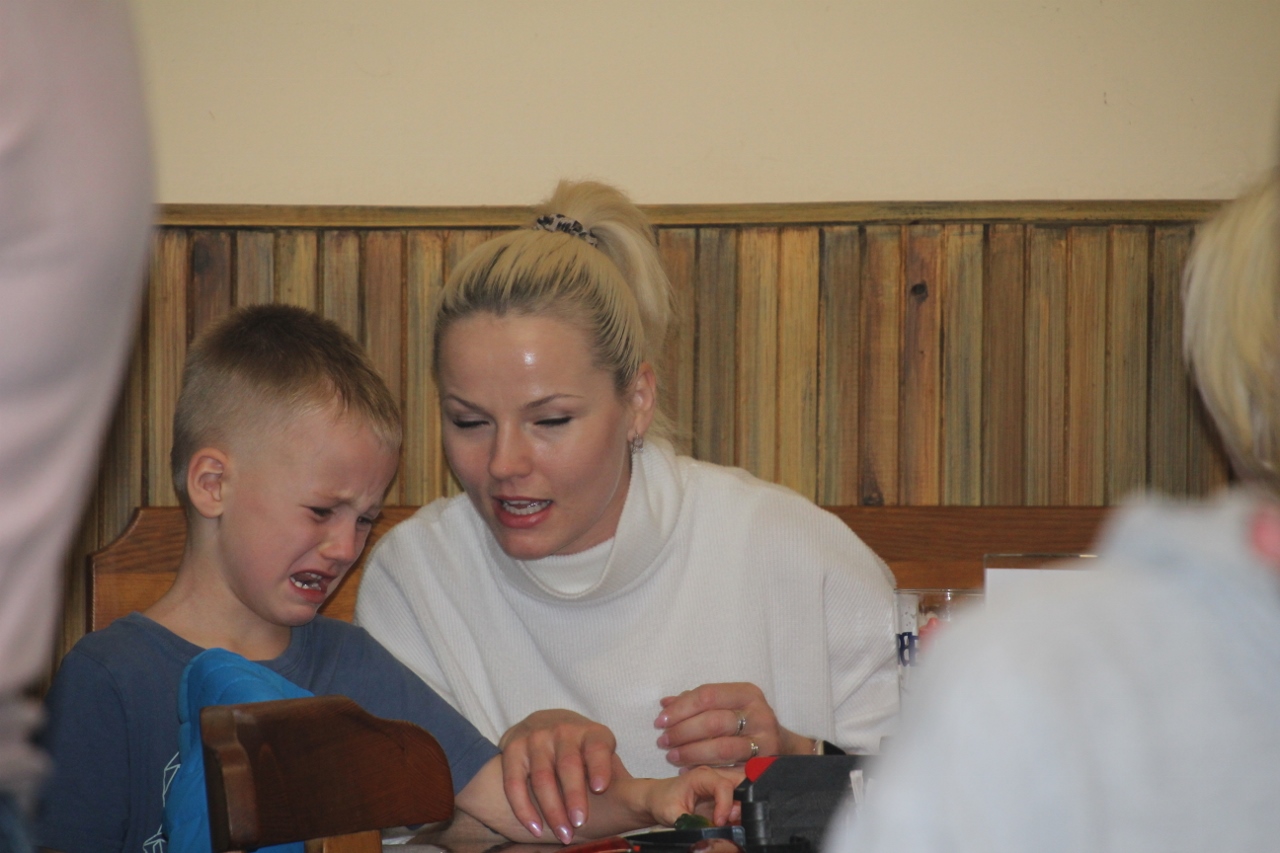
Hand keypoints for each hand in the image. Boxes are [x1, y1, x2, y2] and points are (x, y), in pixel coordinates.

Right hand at [500, 709, 618, 840]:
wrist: (543, 722)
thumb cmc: (581, 749)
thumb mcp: (601, 752)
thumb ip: (615, 774)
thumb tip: (646, 807)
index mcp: (592, 733)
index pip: (597, 748)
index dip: (599, 766)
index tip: (600, 787)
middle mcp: (564, 730)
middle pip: (568, 765)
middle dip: (574, 796)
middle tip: (580, 824)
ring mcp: (537, 738)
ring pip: (542, 777)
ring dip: (551, 809)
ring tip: (563, 834)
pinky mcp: (514, 748)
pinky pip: (514, 782)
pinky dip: (523, 808)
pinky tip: (534, 828)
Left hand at [645, 765, 741, 827]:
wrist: (656, 799)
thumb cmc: (661, 800)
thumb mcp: (671, 813)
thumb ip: (689, 823)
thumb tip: (703, 835)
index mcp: (702, 776)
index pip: (724, 785)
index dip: (726, 805)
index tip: (720, 822)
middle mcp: (716, 777)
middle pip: (742, 782)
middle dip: (743, 802)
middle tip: (732, 820)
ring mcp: (721, 786)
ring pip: (744, 792)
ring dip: (742, 809)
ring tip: (729, 824)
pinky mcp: (724, 797)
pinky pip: (739, 803)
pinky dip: (739, 815)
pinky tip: (729, 825)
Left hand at [654, 682, 811, 766]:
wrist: (783, 745)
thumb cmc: (745, 720)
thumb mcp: (727, 703)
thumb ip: (697, 701)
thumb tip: (665, 704)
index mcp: (747, 693)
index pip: (708, 695)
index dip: (681, 708)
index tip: (660, 720)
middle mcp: (759, 714)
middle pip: (713, 722)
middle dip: (683, 732)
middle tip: (663, 741)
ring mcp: (764, 740)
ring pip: (722, 748)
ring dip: (691, 753)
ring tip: (672, 756)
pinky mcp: (764, 764)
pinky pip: (730, 769)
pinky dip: (706, 770)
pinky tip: (688, 771)